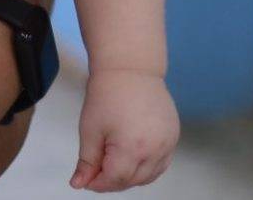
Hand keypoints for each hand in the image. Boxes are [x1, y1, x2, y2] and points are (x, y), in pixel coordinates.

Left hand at [70, 68, 176, 191]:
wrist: (130, 69)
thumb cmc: (108, 94)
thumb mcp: (90, 129)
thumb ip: (87, 162)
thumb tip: (79, 184)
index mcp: (132, 147)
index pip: (115, 180)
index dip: (98, 183)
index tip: (87, 178)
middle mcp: (155, 149)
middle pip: (132, 180)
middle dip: (112, 181)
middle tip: (97, 170)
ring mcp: (168, 143)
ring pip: (149, 176)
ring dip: (130, 176)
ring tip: (114, 161)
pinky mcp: (174, 136)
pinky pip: (161, 163)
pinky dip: (147, 167)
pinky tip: (132, 157)